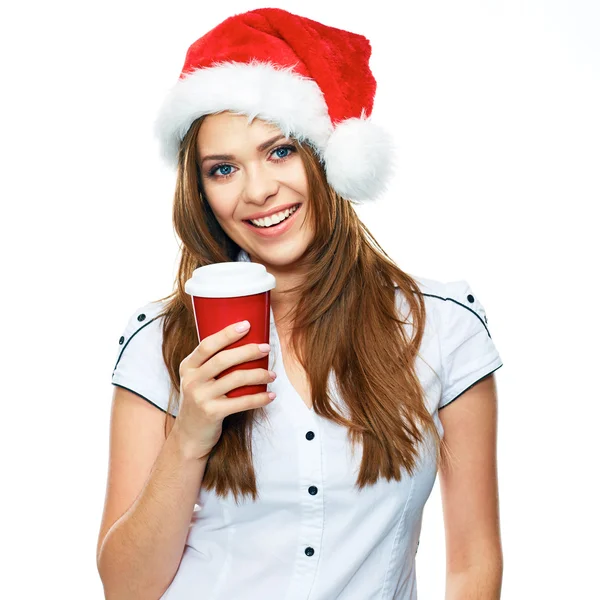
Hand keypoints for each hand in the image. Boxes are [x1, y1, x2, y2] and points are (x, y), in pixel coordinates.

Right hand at [172, 321, 274, 460]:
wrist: (189, 436)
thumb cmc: (200, 401)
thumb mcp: (198, 380)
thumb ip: (212, 363)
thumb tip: (247, 343)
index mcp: (188, 366)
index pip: (207, 345)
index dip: (227, 333)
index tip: (247, 324)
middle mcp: (191, 380)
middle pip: (223, 359)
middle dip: (248, 351)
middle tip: (266, 348)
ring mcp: (200, 397)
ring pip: (235, 379)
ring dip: (258, 374)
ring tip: (272, 374)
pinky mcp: (211, 413)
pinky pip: (241, 402)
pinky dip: (259, 398)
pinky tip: (271, 395)